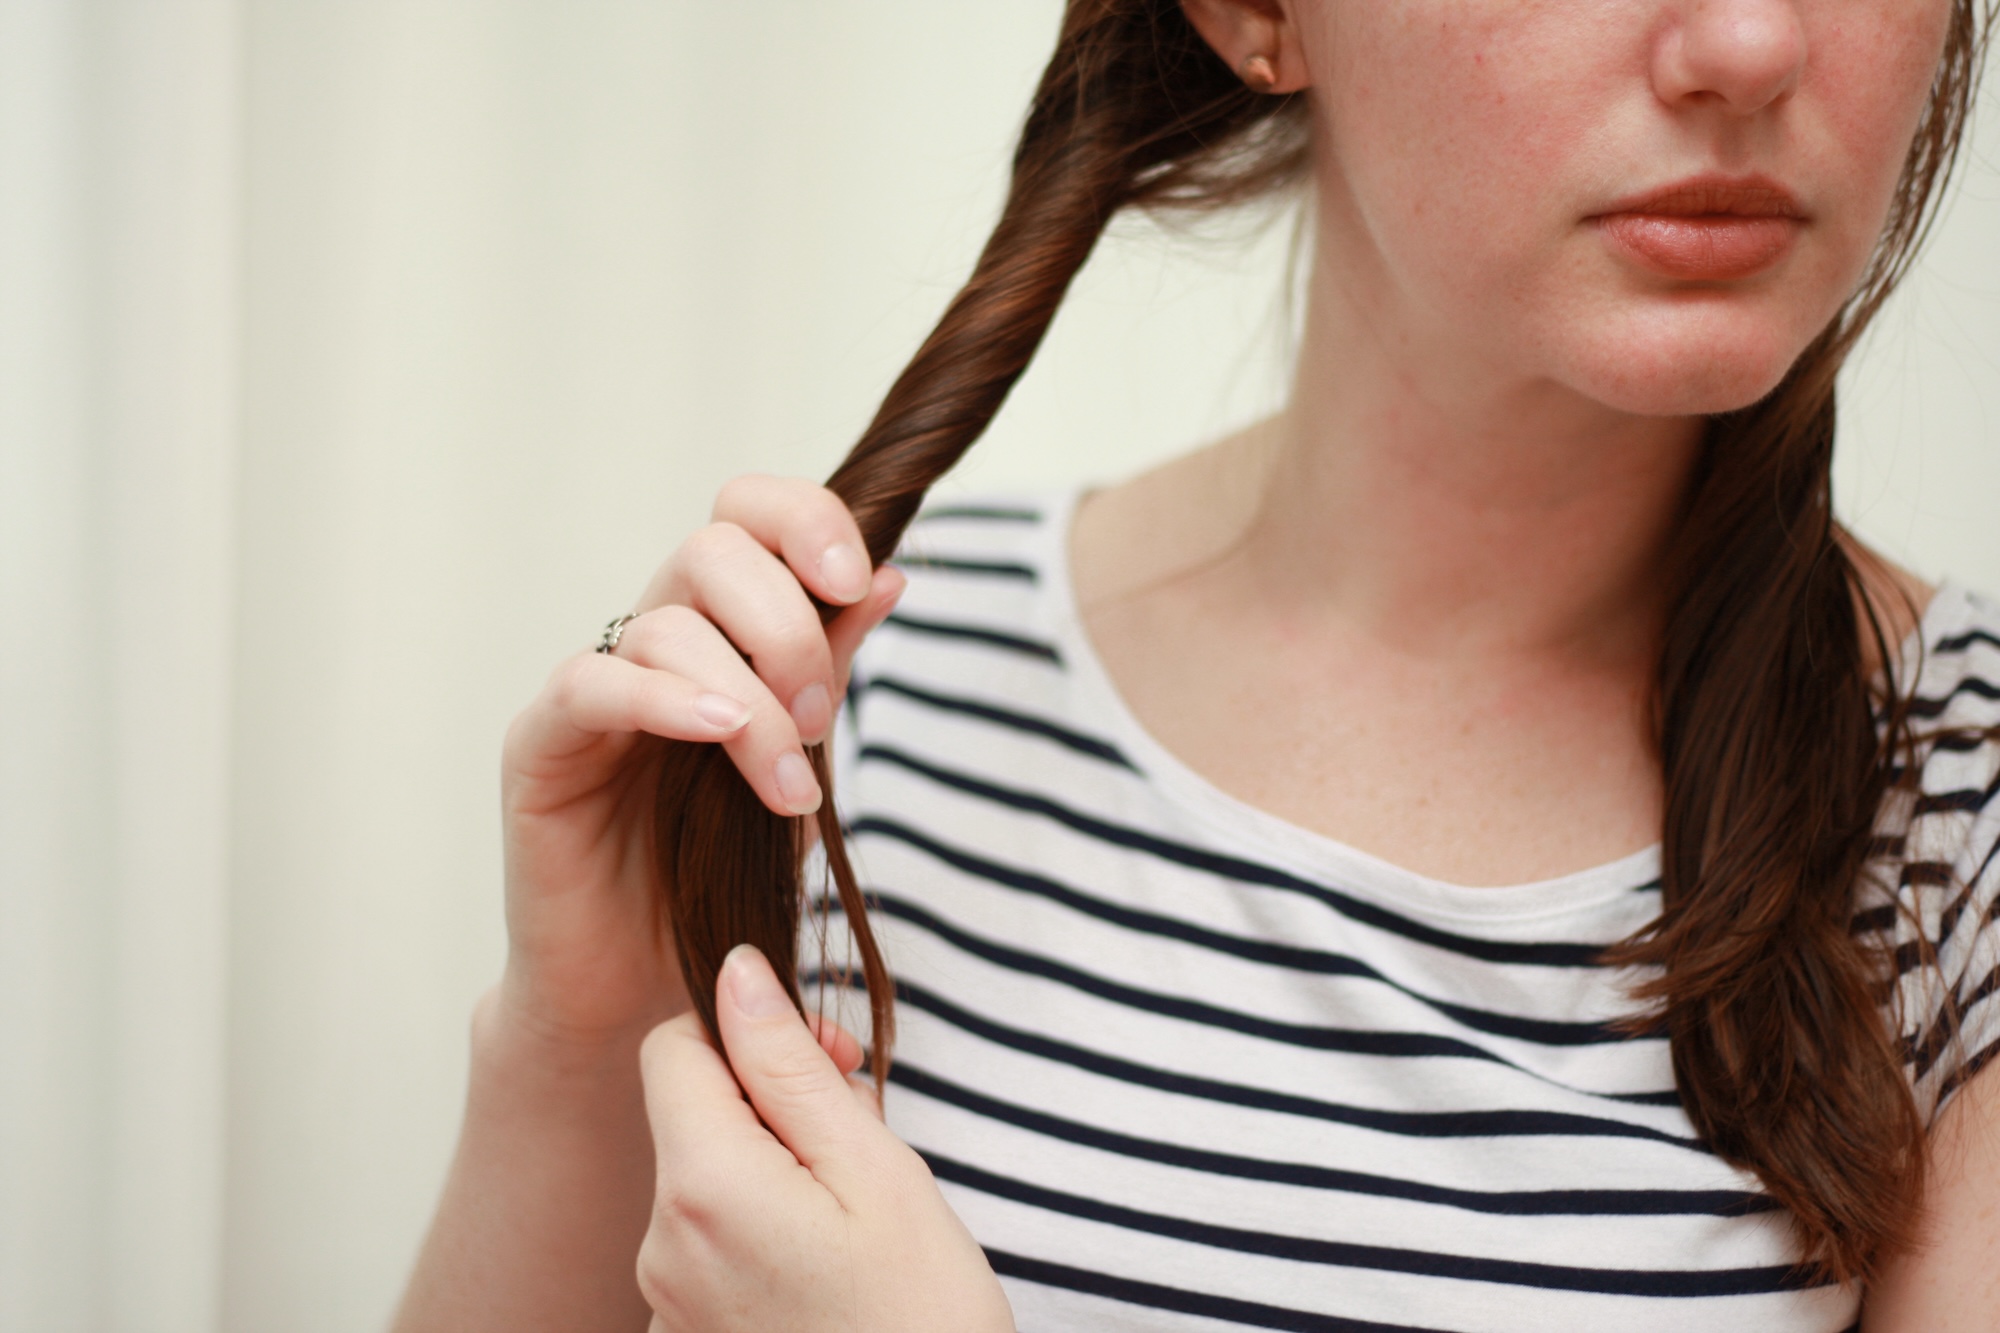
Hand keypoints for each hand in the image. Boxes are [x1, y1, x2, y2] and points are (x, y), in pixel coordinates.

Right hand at [496, 475, 904, 1047]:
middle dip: (789, 626)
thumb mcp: (800, 760)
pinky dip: (665, 700)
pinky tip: (718, 733)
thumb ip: (832, 663)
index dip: (806, 521)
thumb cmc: (722, 876)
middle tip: (824, 723)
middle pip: (713, 549)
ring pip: (666, 623)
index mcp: (718, 627)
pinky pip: (592, 686)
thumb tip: (891, 575)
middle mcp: (651, 641)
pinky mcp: (539, 747)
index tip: (858, 582)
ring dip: (751, 700)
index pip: (747, 514)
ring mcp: (592, 689)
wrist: (645, 986)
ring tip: (787, 787)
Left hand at [637, 946, 1014, 1332]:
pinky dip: (763, 1227)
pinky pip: (709, 1242)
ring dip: (772, 1166)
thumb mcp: (874, 1169)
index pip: (672, 1046)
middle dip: (770, 1101)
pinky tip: (829, 1260)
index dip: (747, 1032)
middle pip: (689, 1113)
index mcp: (702, 1186)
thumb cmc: (920, 1318)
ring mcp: (667, 1300)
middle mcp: (661, 1245)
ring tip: (854, 1209)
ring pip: (704, 1177)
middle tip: (860, 1129)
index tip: (824, 1062)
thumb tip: (737, 971)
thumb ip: (790, 1065)